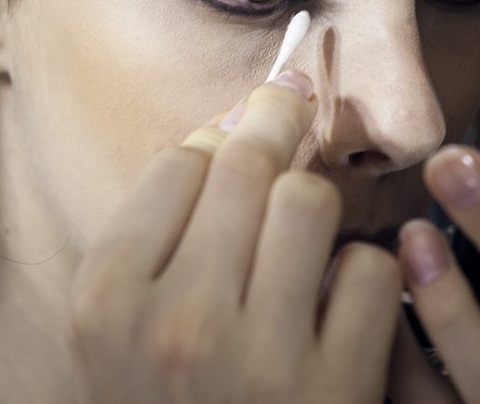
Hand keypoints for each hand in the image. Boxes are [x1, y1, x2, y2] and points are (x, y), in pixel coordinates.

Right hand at [67, 69, 403, 403]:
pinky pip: (371, 270)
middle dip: (277, 124)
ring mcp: (261, 360)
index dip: (218, 136)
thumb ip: (158, 232)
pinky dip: (366, 277)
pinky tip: (340, 305)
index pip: (179, 161)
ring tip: (307, 235)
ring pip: (311, 201)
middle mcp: (177, 324)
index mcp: (107, 302)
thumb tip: (230, 123)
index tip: (240, 126)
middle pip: (247, 162)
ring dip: (318, 207)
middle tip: (291, 104)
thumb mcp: (123, 330)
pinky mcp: (336, 390)